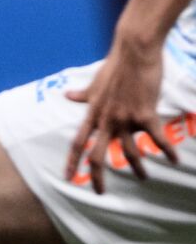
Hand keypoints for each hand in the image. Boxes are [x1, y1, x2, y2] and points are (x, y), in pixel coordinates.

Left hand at [64, 39, 176, 193]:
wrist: (134, 51)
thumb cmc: (116, 65)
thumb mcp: (95, 82)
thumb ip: (83, 94)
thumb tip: (68, 95)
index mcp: (93, 114)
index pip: (77, 143)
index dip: (71, 162)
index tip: (67, 178)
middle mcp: (106, 121)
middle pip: (97, 156)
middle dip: (96, 177)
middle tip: (99, 193)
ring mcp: (125, 119)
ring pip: (129, 152)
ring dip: (137, 167)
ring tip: (143, 177)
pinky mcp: (145, 113)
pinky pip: (157, 138)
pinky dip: (166, 150)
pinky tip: (174, 160)